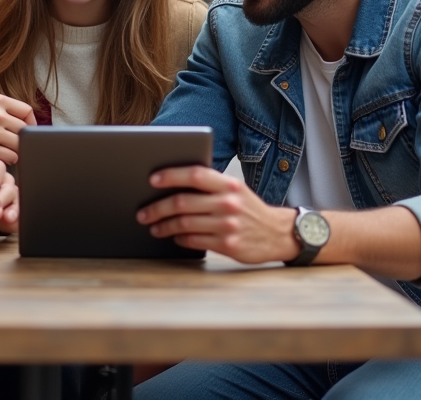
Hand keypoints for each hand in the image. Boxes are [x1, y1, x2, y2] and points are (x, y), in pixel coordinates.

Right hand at [0, 94, 34, 164]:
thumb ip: (5, 111)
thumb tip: (31, 122)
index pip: (27, 111)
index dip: (31, 123)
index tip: (29, 131)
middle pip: (26, 130)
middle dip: (23, 139)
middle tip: (15, 144)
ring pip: (20, 145)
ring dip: (16, 150)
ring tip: (6, 150)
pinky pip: (12, 157)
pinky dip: (9, 159)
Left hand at [136, 166, 297, 263]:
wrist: (277, 233)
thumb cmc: (248, 208)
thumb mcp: (234, 189)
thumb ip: (209, 185)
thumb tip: (171, 184)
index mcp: (228, 184)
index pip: (194, 174)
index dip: (171, 175)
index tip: (152, 179)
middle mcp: (228, 203)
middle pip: (182, 202)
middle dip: (157, 208)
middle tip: (143, 212)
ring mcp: (228, 225)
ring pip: (184, 224)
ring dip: (164, 226)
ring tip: (153, 226)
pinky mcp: (228, 245)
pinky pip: (194, 241)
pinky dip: (179, 238)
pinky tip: (174, 236)